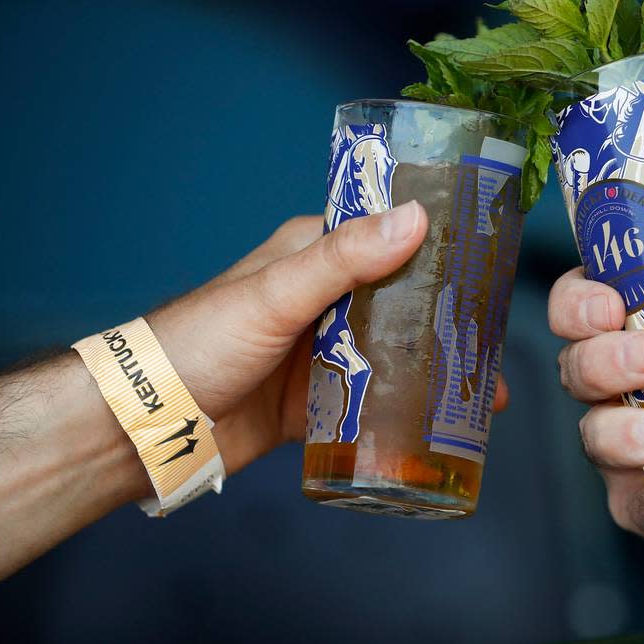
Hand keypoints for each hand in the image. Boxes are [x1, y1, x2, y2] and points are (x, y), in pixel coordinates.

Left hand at [146, 202, 508, 476]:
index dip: (437, 245)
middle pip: (400, 301)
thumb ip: (346, 259)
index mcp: (314, 253)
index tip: (488, 261)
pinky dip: (404, 412)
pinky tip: (440, 424)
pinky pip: (371, 403)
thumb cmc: (200, 341)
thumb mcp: (277, 292)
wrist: (148, 425)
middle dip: (447, 320)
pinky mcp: (316, 400)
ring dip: (433, 370)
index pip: (388, 235)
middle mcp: (323, 298)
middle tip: (495, 339)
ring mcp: (321, 351)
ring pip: (393, 354)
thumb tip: (417, 218)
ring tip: (487, 391)